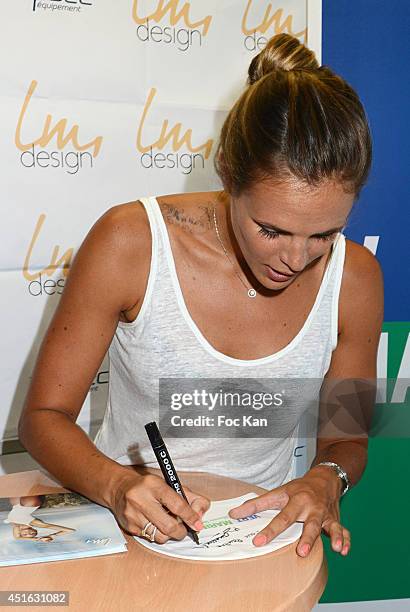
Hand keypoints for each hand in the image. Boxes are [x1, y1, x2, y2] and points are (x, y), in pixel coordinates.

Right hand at [110, 471, 209, 543]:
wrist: (120, 488)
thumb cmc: (148, 486)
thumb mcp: (168, 484)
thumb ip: (189, 497)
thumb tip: (200, 514)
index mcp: (154, 485)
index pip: (177, 504)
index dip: (190, 516)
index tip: (197, 524)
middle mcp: (141, 499)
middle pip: (169, 525)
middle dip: (181, 531)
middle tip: (184, 529)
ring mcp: (133, 514)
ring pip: (159, 536)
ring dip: (169, 534)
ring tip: (168, 524)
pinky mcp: (129, 526)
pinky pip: (150, 538)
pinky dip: (157, 534)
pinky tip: (155, 524)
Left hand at [228, 466, 349, 556]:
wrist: (324, 478)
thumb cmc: (298, 489)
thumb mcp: (277, 492)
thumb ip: (256, 505)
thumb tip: (234, 514)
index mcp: (295, 499)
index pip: (281, 516)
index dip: (269, 530)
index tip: (258, 542)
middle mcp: (311, 506)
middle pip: (309, 522)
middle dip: (306, 537)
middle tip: (301, 552)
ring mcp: (324, 513)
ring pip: (330, 525)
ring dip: (333, 536)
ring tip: (334, 547)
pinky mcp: (334, 520)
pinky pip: (342, 530)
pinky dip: (345, 539)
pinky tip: (343, 550)